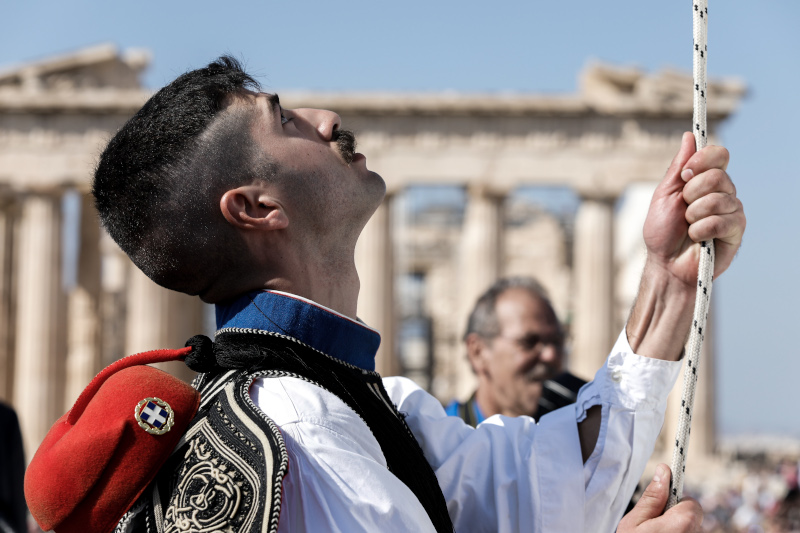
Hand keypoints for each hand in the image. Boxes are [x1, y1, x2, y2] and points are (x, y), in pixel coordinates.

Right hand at [618, 464, 702, 532]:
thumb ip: (651, 498)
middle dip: (674, 517)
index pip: (691, 503)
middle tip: (653, 526)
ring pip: (689, 529)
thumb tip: (663, 471)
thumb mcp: (634, 522)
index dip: (675, 504)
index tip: (662, 506)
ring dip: (675, 529)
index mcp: (682, 523)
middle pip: (690, 517)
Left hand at [643, 132, 745, 287]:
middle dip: (692, 193)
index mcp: (706, 181)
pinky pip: (722, 221)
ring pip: (720, 199)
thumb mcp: (665, 195)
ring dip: (694, 215)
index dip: (703, 160)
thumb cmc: (662, 232)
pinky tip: (697, 239)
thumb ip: (678, 166)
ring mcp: (732, 212)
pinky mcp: (736, 232)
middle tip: (683, 209)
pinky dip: (701, 230)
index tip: (685, 174)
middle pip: (719, 175)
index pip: (719, 154)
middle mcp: (723, 193)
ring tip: (688, 227)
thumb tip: (690, 135)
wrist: (665, 265)